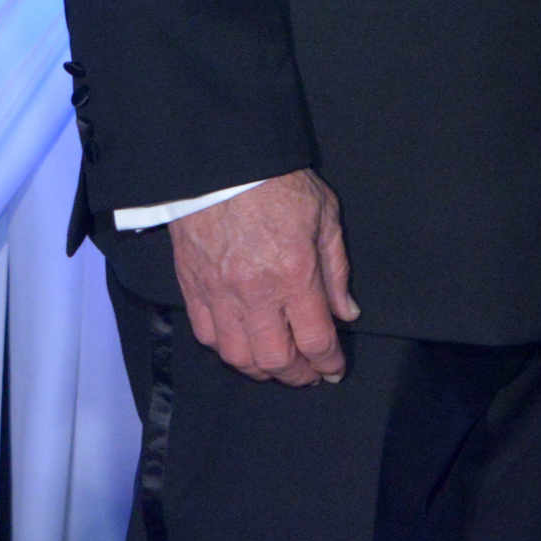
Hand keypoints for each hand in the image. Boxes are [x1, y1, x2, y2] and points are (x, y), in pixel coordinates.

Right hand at [170, 167, 358, 385]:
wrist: (222, 165)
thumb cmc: (279, 184)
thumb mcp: (326, 217)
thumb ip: (337, 271)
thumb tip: (347, 312)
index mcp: (294, 273)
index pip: (315, 339)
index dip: (328, 362)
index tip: (334, 370)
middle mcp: (255, 293)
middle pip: (276, 359)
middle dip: (297, 376)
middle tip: (310, 375)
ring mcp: (219, 294)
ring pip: (238, 357)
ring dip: (261, 370)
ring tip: (278, 366)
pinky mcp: (193, 289)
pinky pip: (208, 336)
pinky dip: (227, 350)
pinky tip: (243, 347)